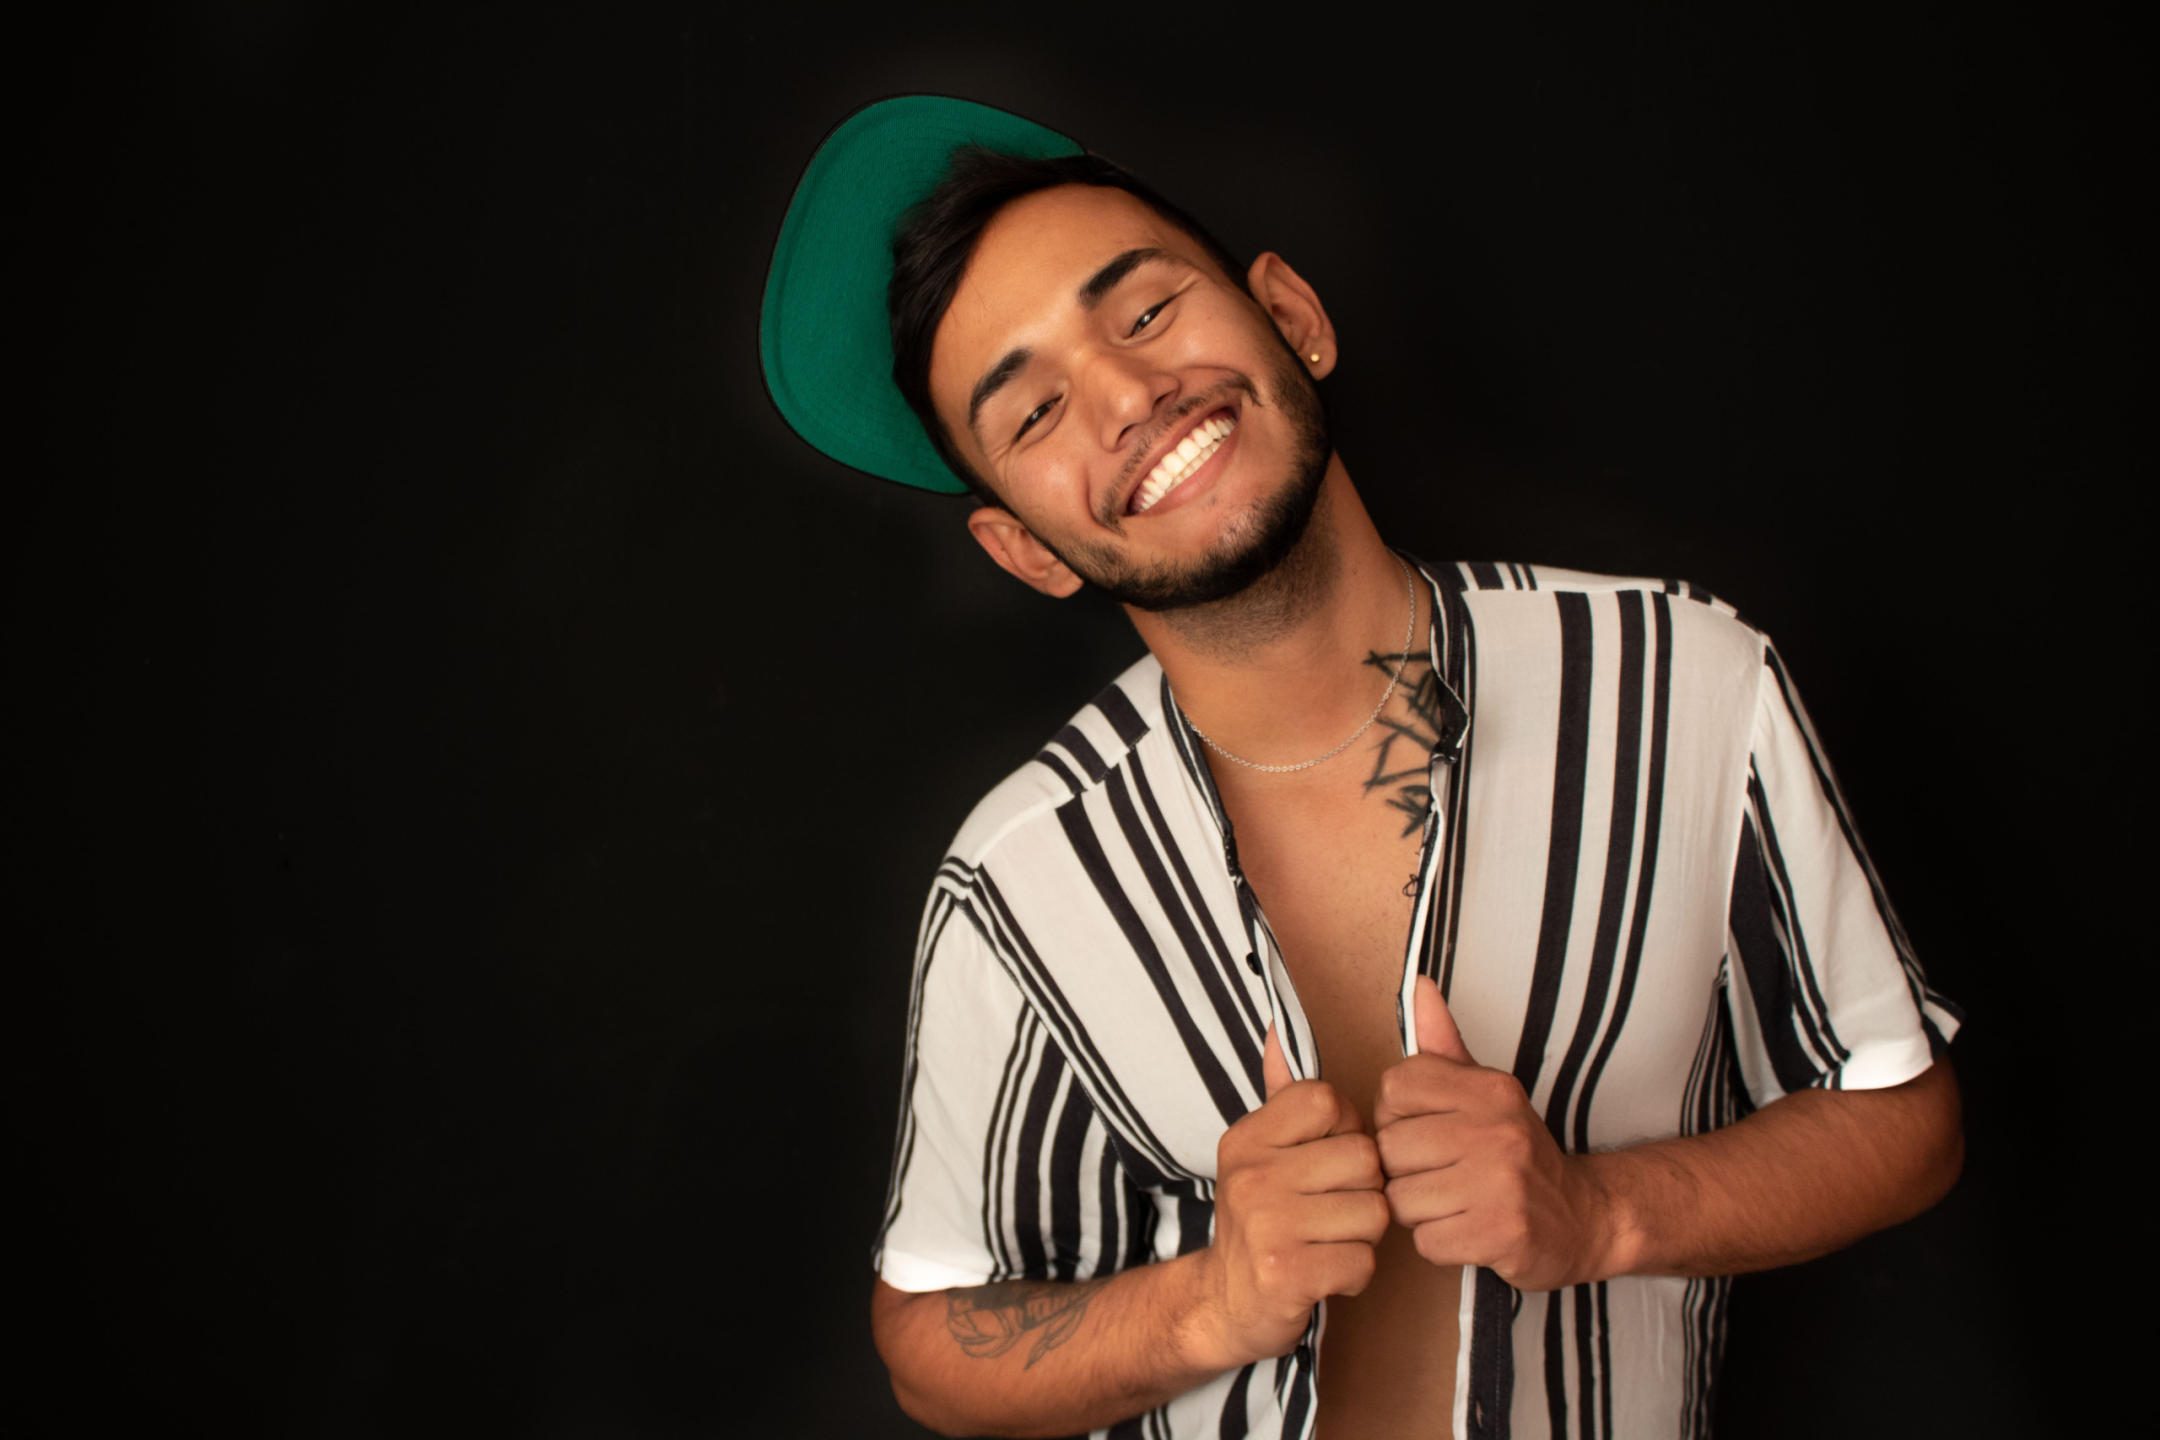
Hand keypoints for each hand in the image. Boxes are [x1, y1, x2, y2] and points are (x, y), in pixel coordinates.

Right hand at [1195, 1025, 1389, 1366]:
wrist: (1224, 1305)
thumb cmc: (1261, 1220)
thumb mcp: (1260, 1152)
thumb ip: (1280, 1094)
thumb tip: (1279, 1027)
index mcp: (1248, 1137)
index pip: (1328, 1100)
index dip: (1344, 1130)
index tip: (1325, 1159)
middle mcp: (1252, 1174)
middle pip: (1364, 1157)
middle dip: (1364, 1189)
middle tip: (1331, 1209)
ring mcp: (1267, 1224)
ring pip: (1374, 1211)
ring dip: (1364, 1235)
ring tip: (1330, 1240)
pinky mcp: (1287, 1273)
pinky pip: (1364, 1260)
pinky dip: (1355, 1273)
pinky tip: (1327, 1272)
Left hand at [1373, 976, 1618, 1292]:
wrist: (1584, 1217)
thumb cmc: (1518, 1152)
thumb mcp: (1487, 1091)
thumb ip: (1444, 1043)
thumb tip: (1418, 984)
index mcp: (1488, 1089)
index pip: (1393, 1090)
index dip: (1398, 1117)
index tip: (1426, 1131)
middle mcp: (1496, 1130)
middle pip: (1390, 1149)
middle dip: (1406, 1170)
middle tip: (1442, 1174)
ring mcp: (1501, 1184)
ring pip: (1402, 1199)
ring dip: (1421, 1211)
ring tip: (1456, 1202)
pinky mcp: (1501, 1234)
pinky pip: (1426, 1241)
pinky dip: (1440, 1243)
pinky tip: (1469, 1230)